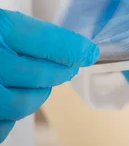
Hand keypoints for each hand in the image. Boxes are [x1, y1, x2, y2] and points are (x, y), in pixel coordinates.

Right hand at [0, 9, 99, 141]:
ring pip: (24, 102)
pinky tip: (8, 101)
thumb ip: (24, 34)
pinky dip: (9, 117)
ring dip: (38, 95)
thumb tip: (71, 48)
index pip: (49, 40)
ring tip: (40, 85)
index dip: (74, 48)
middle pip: (42, 74)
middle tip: (67, 68)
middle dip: (60, 71)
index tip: (89, 52)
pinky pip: (1, 125)